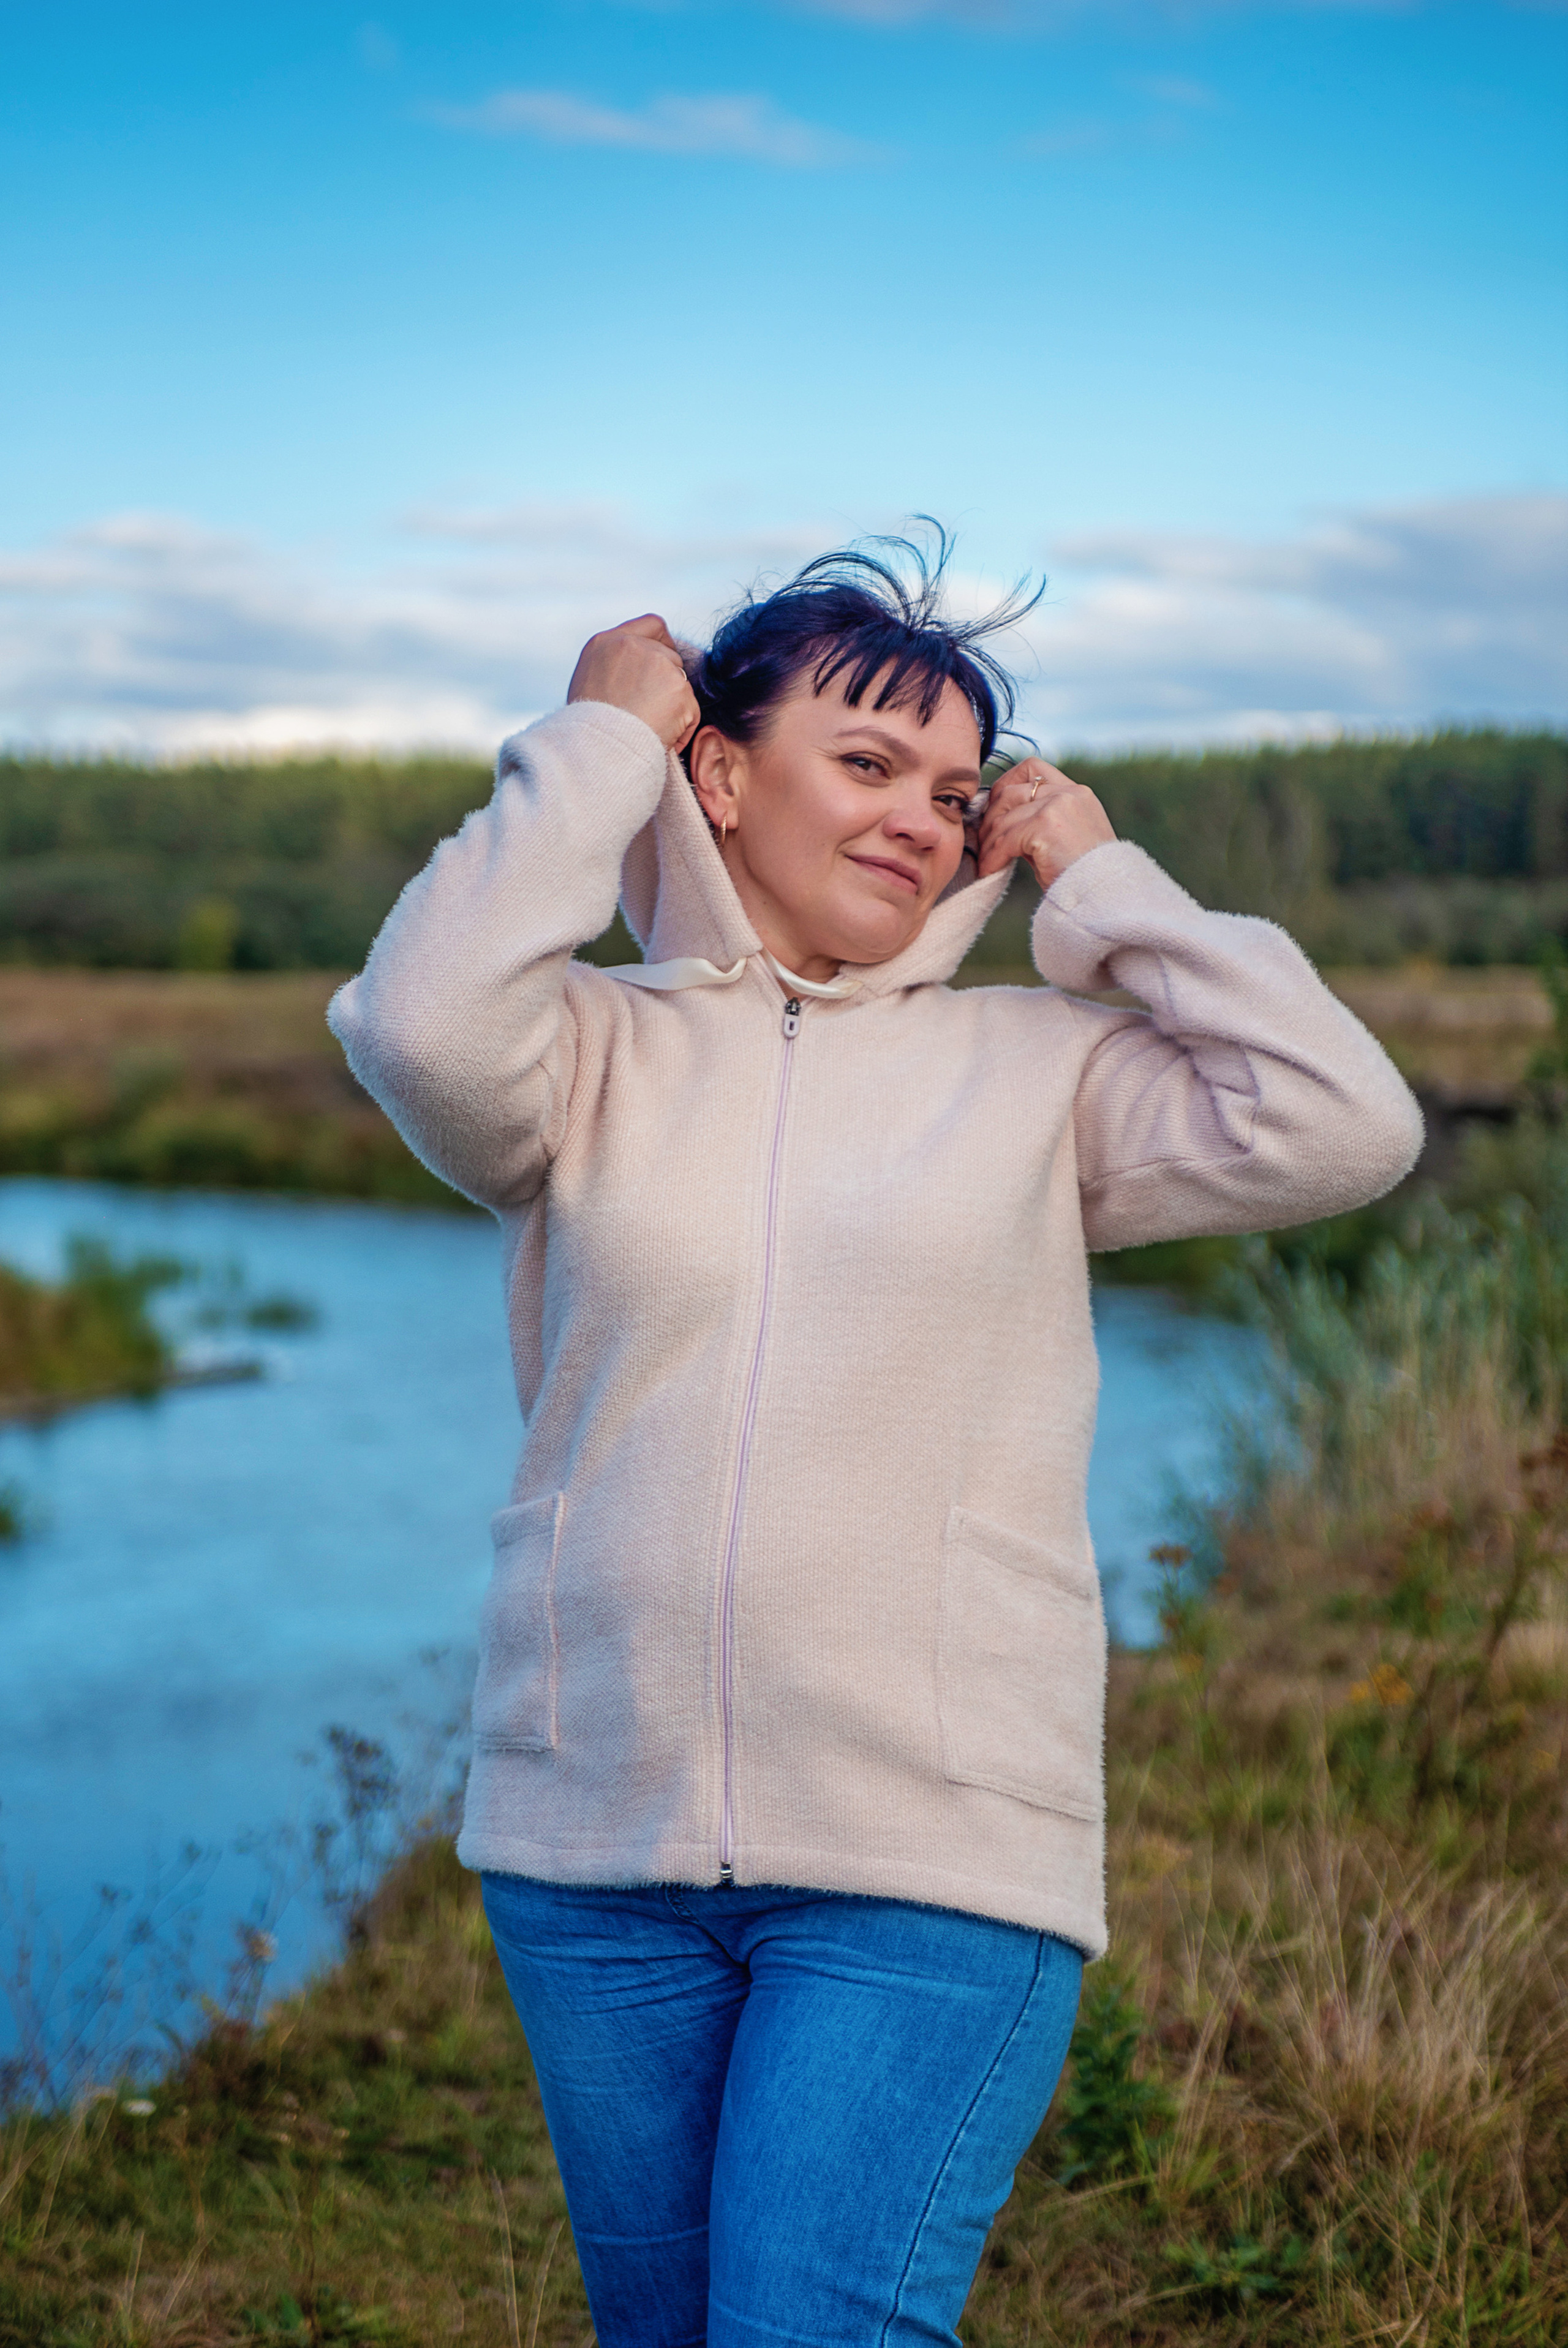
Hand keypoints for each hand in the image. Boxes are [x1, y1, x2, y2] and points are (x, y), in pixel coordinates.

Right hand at [566, 615, 700, 752]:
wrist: (597, 751)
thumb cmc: (588, 729)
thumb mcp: (588, 683)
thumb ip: (615, 667)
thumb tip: (638, 674)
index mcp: (606, 642)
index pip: (652, 625)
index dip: (664, 644)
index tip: (662, 665)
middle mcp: (633, 646)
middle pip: (671, 656)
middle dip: (667, 684)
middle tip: (649, 713)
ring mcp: (659, 664)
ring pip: (681, 684)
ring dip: (672, 708)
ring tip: (649, 729)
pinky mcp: (679, 688)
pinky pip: (691, 711)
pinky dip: (681, 729)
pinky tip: (660, 738)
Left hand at [973, 758, 1115, 890]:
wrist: (1105, 895)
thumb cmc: (1084, 876)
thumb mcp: (1065, 838)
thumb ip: (1038, 821)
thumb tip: (999, 821)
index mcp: (1076, 792)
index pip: (1033, 768)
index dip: (1006, 783)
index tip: (994, 809)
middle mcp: (1068, 793)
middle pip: (1010, 791)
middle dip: (990, 818)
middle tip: (983, 843)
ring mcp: (1057, 806)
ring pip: (1003, 818)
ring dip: (988, 842)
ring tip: (986, 863)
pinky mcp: (1045, 826)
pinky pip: (1005, 840)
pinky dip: (992, 857)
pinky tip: (990, 871)